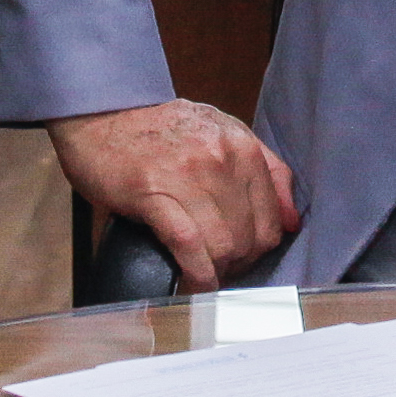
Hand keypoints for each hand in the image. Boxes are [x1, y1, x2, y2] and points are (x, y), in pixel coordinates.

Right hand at [47, 100, 297, 291]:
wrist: (104, 113)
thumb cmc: (162, 128)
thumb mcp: (222, 133)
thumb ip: (265, 171)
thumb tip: (291, 220)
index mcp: (242, 146)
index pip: (272, 218)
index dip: (259, 249)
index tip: (243, 258)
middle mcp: (221, 159)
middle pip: (249, 237)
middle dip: (238, 264)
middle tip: (221, 270)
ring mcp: (187, 176)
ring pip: (223, 245)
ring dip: (217, 272)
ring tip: (205, 275)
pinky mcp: (154, 193)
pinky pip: (189, 246)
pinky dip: (197, 273)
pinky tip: (194, 283)